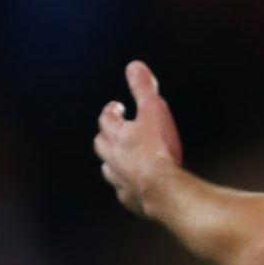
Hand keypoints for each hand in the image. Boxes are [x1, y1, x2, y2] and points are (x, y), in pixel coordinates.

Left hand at [94, 60, 184, 216]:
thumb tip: (134, 65)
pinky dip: (127, 185)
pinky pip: (124, 191)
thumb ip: (144, 89)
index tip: (117, 106)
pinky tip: (134, 186)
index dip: (111, 111)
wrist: (162, 190)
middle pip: (101, 144)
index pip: (107, 119)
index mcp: (116, 136)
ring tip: (122, 159)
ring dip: (113, 162)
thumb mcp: (154, 111)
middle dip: (107, 135)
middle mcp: (112, 158)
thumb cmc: (159, 148)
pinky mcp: (130, 199)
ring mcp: (119, 180)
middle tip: (116, 130)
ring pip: (109, 169)